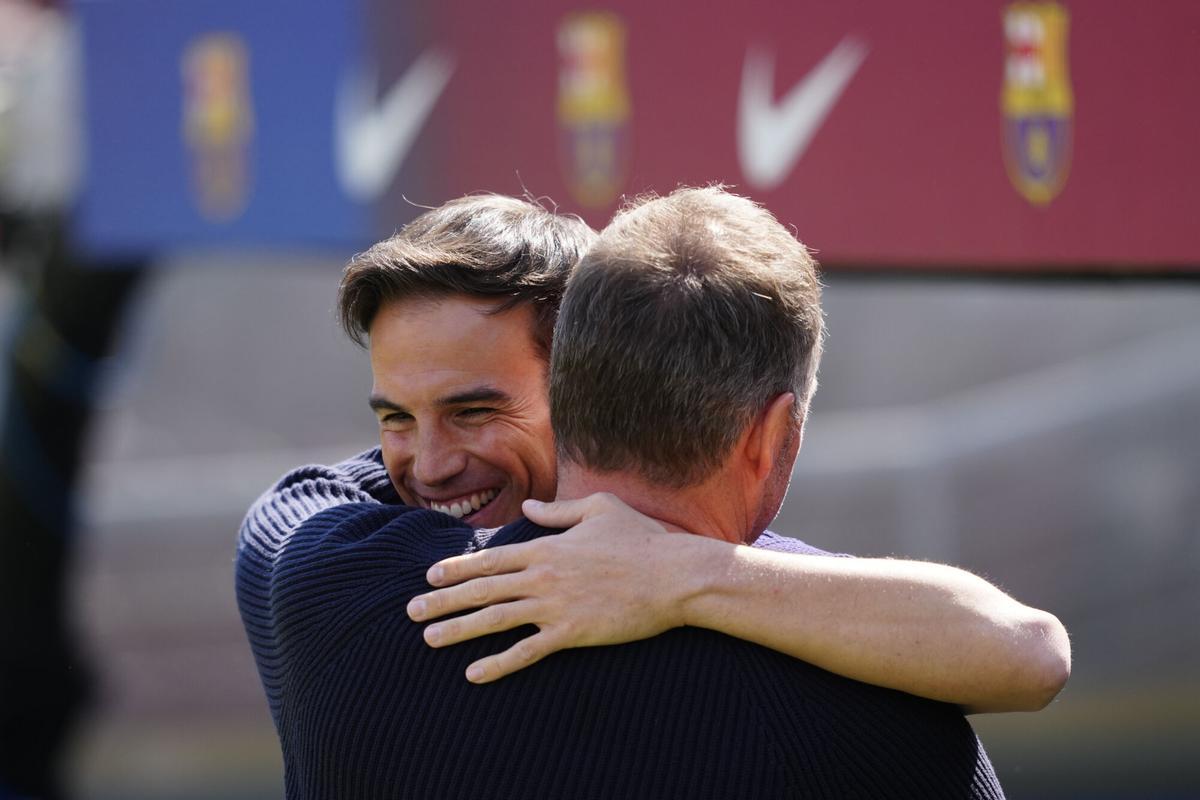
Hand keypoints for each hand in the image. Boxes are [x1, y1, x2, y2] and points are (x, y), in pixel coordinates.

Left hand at [406, 492, 701, 682]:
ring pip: (495, 619)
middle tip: (411, 610)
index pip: (490, 558)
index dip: (457, 568)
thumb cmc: (642, 539)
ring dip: (458, 630)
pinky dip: (498, 663)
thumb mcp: (600, 509)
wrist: (674, 575)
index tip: (429, 575)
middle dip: (443, 600)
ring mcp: (556, 605)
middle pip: (482, 589)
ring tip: (428, 640)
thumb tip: (530, 506)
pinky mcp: (572, 633)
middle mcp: (543, 575)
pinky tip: (473, 673)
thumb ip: (558, 511)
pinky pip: (527, 651)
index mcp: (547, 546)